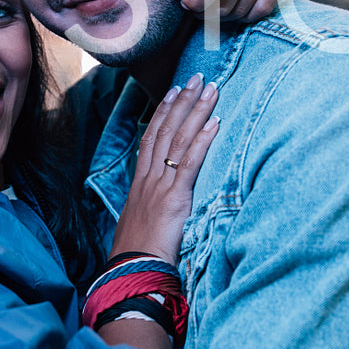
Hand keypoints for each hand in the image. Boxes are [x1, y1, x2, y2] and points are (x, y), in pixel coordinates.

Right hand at [108, 73, 219, 263]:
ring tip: (210, 89)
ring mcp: (160, 185)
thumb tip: (160, 206)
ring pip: (178, 139)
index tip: (174, 91)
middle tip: (196, 77)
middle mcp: (149, 178)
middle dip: (182, 101)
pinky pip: (190, 162)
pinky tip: (216, 122)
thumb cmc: (137, 255)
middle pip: (165, 130)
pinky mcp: (174, 197)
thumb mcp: (141, 225)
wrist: (132, 271)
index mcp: (140, 183)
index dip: (163, 112)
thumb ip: (152, 209)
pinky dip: (203, 140)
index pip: (152, 138)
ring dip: (196, 111)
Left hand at [174, 0, 285, 22]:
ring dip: (224, 16)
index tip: (186, 3)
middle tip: (197, 7)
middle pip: (227, 2)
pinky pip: (263, 9)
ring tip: (212, 7)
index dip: (196, 2)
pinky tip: (234, 8)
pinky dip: (245, 16)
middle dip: (206, 11)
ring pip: (243, 9)